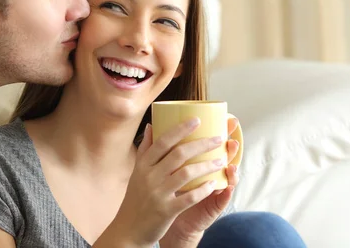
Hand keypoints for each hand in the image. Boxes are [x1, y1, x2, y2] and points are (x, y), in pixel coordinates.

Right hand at [99, 117, 225, 247]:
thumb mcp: (137, 172)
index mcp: (143, 165)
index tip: (197, 120)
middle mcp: (150, 176)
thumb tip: (152, 125)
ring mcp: (158, 194)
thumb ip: (146, 149)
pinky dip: (202, 190)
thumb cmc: (136, 198)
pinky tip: (213, 184)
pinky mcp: (166, 210)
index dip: (180, 129)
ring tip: (221, 161)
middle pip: (178, 154)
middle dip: (201, 144)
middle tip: (218, 138)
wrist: (128, 229)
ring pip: (187, 174)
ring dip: (206, 166)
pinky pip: (189, 197)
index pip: (163, 141)